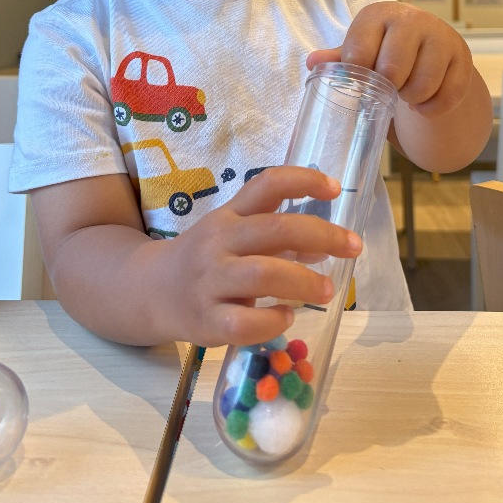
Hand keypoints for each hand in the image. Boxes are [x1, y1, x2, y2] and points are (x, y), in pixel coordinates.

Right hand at [165, 167, 361, 346]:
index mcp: (228, 214)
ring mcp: (209, 281)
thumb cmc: (204, 260)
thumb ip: (275, 235)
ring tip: (327, 289)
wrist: (150, 291)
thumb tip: (328, 246)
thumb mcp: (232, 233)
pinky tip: (286, 317)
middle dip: (321, 235)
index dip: (303, 180)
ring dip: (303, 281)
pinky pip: (243, 322)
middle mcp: (218, 241)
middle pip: (274, 229)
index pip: (266, 184)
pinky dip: (272, 321)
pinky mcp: (205, 321)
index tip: (335, 188)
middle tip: (353, 246)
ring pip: (262, 275)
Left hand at [307, 1, 473, 118]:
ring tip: (406, 92)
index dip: (359, 76)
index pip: (359, 54)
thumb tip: (312, 62)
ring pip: (422, 86)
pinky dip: (433, 108)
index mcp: (378, 15)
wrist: (429, 48)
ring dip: (411, 98)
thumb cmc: (385, 50)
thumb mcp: (361, 50)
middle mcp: (411, 18)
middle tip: (389, 88)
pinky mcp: (463, 56)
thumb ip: (338, 58)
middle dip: (388, 89)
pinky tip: (425, 102)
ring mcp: (440, 35)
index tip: (363, 79)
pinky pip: (447, 96)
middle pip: (392, 71)